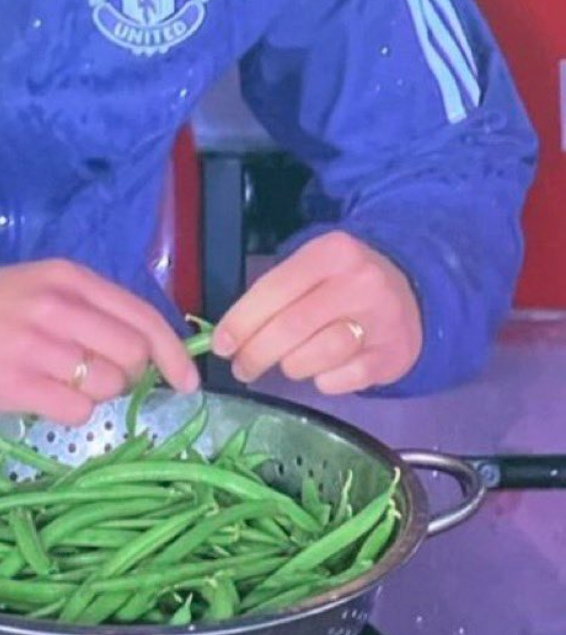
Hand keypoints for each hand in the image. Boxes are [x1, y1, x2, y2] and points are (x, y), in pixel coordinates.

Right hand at [0, 259, 198, 425]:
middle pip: (132, 354)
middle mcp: (58, 308)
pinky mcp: (19, 384)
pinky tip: (47, 396)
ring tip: (65, 381)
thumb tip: (147, 347)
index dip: (173, 352)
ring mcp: (38, 348)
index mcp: (69, 278)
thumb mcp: (43, 285)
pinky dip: (73, 410)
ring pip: (108, 385)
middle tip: (103, 375)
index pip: (142, 316)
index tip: (186, 380)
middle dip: (130, 374)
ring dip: (98, 393)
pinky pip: (77, 410)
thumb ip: (93, 306)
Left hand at [211, 231, 421, 394]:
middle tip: (242, 368)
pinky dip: (323, 381)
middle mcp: (359, 283)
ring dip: (290, 366)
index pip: (274, 290)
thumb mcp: (314, 267)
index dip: (241, 321)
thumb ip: (275, 293)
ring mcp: (381, 320)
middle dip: (255, 354)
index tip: (221, 345)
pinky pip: (342, 380)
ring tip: (288, 363)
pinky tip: (322, 371)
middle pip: (290, 328)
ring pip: (315, 357)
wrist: (413, 291)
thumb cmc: (344, 281)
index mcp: (331, 253)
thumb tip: (229, 335)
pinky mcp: (394, 355)